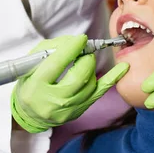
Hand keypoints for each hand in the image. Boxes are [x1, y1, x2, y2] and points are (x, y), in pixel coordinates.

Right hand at [11, 34, 129, 132]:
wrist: (30, 113)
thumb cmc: (30, 83)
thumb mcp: (32, 62)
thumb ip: (52, 48)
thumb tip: (76, 42)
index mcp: (36, 86)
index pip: (57, 63)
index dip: (72, 48)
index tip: (81, 39)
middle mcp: (53, 100)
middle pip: (79, 75)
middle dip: (85, 58)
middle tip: (84, 51)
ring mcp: (67, 109)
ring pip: (90, 83)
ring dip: (91, 66)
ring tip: (85, 60)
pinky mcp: (79, 111)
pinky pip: (99, 93)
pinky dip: (112, 79)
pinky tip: (123, 68)